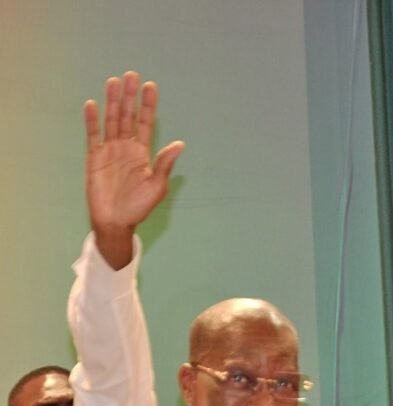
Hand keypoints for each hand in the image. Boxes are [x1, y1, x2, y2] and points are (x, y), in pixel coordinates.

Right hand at [84, 71, 184, 268]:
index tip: (151, 87)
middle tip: (132, 75)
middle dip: (130, 97)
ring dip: (112, 102)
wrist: (116, 222)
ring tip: (114, 82)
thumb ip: (164, 164)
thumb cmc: (139, 207)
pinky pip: (92, 135)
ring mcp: (109, 151)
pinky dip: (92, 120)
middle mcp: (126, 148)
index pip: (146, 124)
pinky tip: (92, 104)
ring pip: (111, 120)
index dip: (148, 106)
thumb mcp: (157, 186)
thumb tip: (179, 144)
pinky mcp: (94, 157)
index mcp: (143, 153)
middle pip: (128, 116)